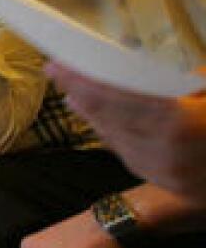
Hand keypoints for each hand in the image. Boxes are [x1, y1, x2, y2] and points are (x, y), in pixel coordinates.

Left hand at [47, 62, 205, 203]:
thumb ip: (196, 79)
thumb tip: (167, 72)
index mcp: (181, 126)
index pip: (117, 99)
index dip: (83, 81)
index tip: (58, 65)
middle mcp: (166, 153)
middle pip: (109, 118)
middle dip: (80, 93)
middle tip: (56, 71)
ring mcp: (165, 172)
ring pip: (115, 138)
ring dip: (91, 114)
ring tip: (72, 92)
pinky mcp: (168, 182)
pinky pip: (129, 154)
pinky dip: (111, 134)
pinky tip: (100, 120)